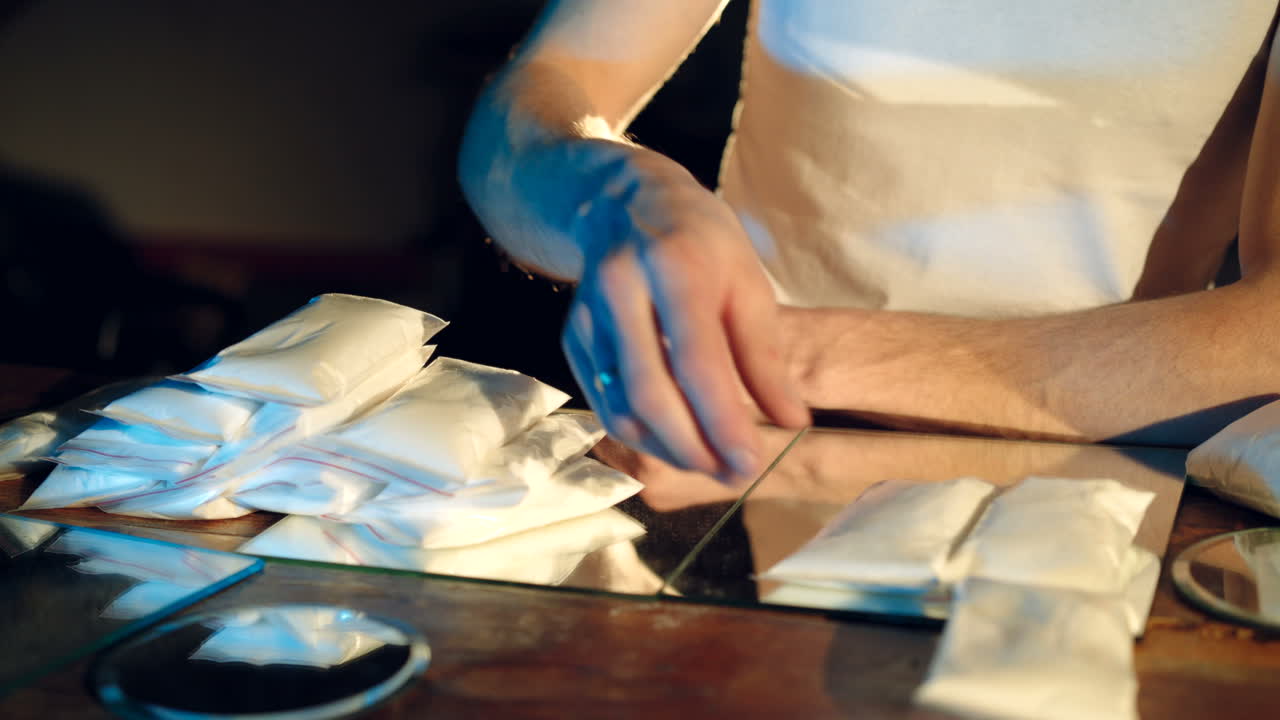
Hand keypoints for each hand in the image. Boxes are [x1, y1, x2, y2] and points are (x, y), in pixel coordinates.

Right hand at [561, 142, 809, 479]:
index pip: (697, 360)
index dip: (723, 420)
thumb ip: (766, 355)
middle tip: (734, 475)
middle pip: (650, 393)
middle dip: (693, 448)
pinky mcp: (572, 337)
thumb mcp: (746, 282)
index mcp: (675, 266)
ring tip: (711, 466)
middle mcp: (622, 290)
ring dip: (667, 450)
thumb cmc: (700, 242)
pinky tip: (675, 443)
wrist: (620, 201)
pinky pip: (603, 401)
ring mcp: (589, 316)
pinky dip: (641, 433)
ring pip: (621, 406)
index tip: (751, 462)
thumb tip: (793, 424)